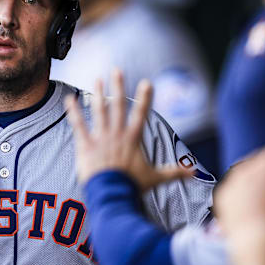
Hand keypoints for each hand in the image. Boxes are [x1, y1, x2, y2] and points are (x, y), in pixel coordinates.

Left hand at [66, 69, 192, 189]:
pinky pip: (78, 125)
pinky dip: (73, 112)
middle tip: (117, 70)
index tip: (147, 82)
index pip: (141, 114)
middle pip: (118, 106)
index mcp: (133, 138)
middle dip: (118, 87)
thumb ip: (174, 172)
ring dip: (98, 94)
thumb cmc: (133, 185)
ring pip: (99, 111)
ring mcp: (101, 137)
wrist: (112, 194)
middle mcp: (117, 133)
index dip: (145, 98)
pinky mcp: (86, 145)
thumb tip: (195, 173)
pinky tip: (69, 99)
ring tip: (97, 79)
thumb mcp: (155, 178)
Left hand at [215, 144, 264, 239]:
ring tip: (259, 189)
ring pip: (241, 170)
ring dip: (250, 175)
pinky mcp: (222, 194)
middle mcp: (248, 169)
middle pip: (258, 157)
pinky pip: (230, 186)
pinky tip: (245, 200)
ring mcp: (232, 181)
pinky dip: (237, 189)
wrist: (256, 241)